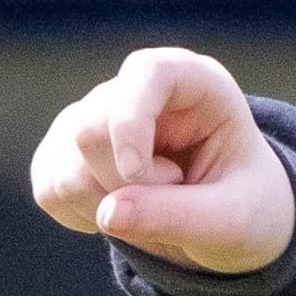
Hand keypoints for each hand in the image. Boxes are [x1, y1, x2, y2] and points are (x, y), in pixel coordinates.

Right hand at [29, 47, 295, 273]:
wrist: (228, 222)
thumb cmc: (245, 208)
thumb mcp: (234, 221)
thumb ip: (180, 216)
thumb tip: (106, 214)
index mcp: (193, 83)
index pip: (145, 74)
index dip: (130, 121)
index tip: (137, 173)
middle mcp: (135, 89)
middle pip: (90, 130)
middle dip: (125, 186)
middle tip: (177, 198)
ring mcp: (92, 115)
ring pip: (65, 169)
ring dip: (107, 209)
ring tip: (156, 205)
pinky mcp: (63, 151)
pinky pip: (50, 192)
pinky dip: (84, 218)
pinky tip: (123, 213)